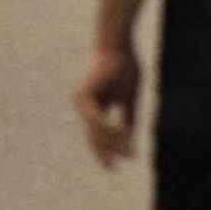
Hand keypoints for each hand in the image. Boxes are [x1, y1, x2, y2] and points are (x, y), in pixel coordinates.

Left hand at [71, 41, 140, 166]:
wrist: (117, 43)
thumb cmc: (124, 65)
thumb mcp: (129, 97)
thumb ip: (127, 117)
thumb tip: (129, 138)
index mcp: (93, 104)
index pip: (95, 134)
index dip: (103, 151)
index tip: (112, 166)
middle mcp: (83, 104)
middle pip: (93, 136)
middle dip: (107, 151)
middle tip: (118, 165)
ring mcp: (81, 99)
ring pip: (95, 130)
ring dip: (113, 142)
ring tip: (129, 151)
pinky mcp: (84, 95)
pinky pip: (97, 119)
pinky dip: (110, 129)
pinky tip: (123, 137)